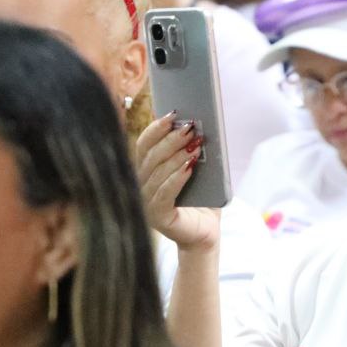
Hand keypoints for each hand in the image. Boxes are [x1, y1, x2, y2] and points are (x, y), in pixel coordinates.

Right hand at [135, 112, 220, 251]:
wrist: (207, 232)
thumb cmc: (202, 199)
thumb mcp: (198, 170)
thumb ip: (192, 151)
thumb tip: (195, 126)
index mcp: (146, 171)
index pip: (144, 145)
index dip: (156, 128)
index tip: (174, 114)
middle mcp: (140, 185)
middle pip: (150, 156)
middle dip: (171, 139)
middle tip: (190, 128)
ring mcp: (145, 202)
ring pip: (157, 173)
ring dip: (177, 157)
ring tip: (196, 146)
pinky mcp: (157, 217)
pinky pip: (164, 193)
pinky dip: (177, 178)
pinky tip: (190, 167)